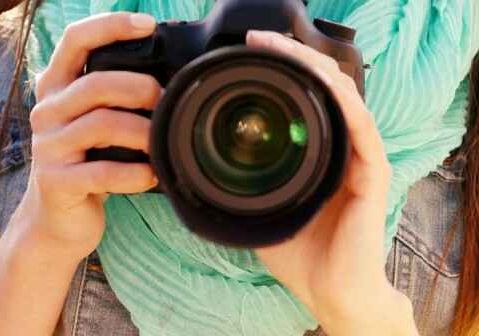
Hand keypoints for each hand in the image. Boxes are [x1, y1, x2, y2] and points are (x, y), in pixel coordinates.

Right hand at [8, 13, 160, 263]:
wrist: (57, 219)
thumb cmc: (87, 164)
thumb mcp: (94, 125)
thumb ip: (115, 101)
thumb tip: (168, 82)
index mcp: (57, 89)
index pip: (75, 41)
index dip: (110, 26)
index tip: (148, 24)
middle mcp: (47, 112)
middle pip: (95, 84)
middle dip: (139, 88)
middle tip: (164, 103)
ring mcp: (48, 148)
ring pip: (101, 125)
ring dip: (143, 133)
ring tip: (163, 143)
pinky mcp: (56, 182)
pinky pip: (102, 172)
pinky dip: (135, 174)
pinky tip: (151, 175)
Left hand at [246, 31, 413, 333]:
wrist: (331, 293)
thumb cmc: (300, 255)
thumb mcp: (260, 211)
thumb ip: (243, 187)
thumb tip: (200, 172)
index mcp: (317, 157)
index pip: (306, 100)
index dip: (283, 72)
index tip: (251, 55)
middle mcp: (340, 151)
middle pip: (325, 89)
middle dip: (296, 59)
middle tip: (261, 41)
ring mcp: (359, 160)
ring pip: (345, 99)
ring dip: (316, 69)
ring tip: (284, 48)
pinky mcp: (373, 176)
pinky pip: (362, 130)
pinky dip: (343, 102)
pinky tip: (322, 80)